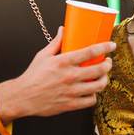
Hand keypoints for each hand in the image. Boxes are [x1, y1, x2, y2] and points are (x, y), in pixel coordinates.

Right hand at [0, 27, 115, 119]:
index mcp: (64, 62)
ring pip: (98, 86)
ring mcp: (71, 91)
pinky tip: (92, 91)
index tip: (112, 45)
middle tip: (107, 62)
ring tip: (102, 76)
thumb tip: (63, 30)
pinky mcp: (71, 104)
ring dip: (104, 79)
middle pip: (99, 69)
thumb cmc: (32, 76)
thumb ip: (56, 42)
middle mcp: (70, 76)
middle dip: (108, 64)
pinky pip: (90, 100)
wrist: (22, 97)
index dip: (104, 47)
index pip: (90, 52)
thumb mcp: (43, 55)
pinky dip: (94, 95)